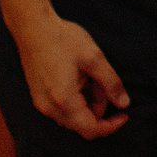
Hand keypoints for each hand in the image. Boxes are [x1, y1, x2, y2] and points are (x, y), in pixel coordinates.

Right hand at [11, 13, 129, 139]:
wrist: (33, 27)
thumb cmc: (63, 39)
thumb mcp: (94, 57)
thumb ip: (111, 83)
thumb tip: (124, 104)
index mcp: (64, 101)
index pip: (91, 130)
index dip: (111, 126)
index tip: (124, 115)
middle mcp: (49, 108)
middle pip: (82, 124)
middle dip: (99, 107)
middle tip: (103, 82)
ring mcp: (41, 103)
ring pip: (73, 116)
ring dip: (87, 102)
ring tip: (90, 74)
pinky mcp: (38, 97)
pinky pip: (62, 108)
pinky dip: (76, 99)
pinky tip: (78, 76)